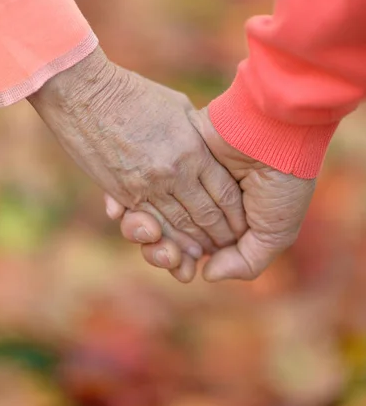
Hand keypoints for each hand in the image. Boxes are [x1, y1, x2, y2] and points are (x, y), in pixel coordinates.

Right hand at [28, 49, 246, 264]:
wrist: (84, 94)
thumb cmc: (134, 94)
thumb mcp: (177, 108)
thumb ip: (197, 134)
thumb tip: (211, 151)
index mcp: (192, 149)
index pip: (225, 193)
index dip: (237, 214)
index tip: (243, 223)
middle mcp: (173, 173)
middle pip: (206, 216)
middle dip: (220, 235)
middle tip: (228, 245)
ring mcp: (146, 186)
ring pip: (179, 226)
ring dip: (194, 244)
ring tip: (204, 253)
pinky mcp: (122, 194)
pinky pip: (149, 223)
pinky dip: (165, 239)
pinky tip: (175, 248)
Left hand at [107, 107, 315, 281]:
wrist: (274, 131)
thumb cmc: (281, 184)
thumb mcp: (275, 233)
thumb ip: (244, 262)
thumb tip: (205, 273)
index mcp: (224, 222)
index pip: (192, 249)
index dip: (181, 264)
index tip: (182, 272)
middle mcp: (199, 202)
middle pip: (165, 234)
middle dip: (160, 251)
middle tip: (167, 256)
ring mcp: (182, 180)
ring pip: (149, 211)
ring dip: (142, 228)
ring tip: (151, 232)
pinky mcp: (167, 159)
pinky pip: (140, 183)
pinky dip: (130, 200)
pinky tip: (125, 211)